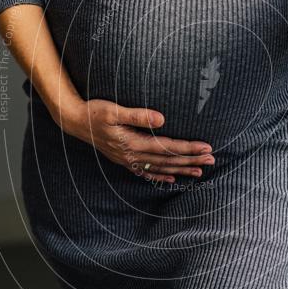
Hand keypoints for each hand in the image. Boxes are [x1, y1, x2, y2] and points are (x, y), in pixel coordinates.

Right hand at [58, 99, 214, 183]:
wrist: (75, 122)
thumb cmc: (95, 112)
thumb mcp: (114, 110)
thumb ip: (138, 115)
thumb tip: (161, 119)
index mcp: (133, 142)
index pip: (168, 147)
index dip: (188, 148)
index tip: (206, 147)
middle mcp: (133, 155)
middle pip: (168, 160)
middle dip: (191, 160)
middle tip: (212, 160)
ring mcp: (129, 160)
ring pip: (160, 168)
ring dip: (181, 169)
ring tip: (200, 171)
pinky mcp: (125, 160)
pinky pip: (146, 172)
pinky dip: (161, 176)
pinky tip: (172, 178)